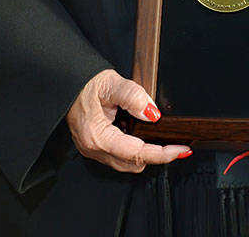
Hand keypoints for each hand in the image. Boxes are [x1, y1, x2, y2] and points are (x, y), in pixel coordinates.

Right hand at [65, 69, 191, 172]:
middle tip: (177, 144)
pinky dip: (134, 149)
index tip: (181, 149)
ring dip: (145, 153)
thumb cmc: (85, 85)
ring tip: (162, 139)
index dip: (162, 154)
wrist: (66, 85)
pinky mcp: (94, 146)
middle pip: (133, 163)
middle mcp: (93, 148)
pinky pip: (119, 156)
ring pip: (126, 163)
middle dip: (157, 156)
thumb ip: (134, 97)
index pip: (136, 154)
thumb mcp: (112, 84)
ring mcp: (93, 149)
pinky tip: (142, 134)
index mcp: (97, 137)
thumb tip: (152, 114)